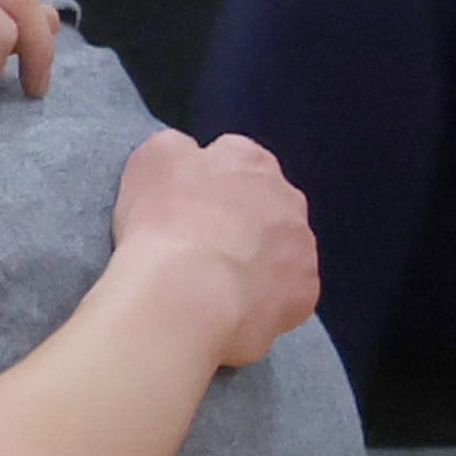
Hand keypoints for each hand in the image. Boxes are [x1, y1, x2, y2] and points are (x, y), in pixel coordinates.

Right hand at [111, 130, 318, 368]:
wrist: (186, 296)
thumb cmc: (164, 226)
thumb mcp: (150, 160)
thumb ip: (176, 149)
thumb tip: (187, 155)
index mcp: (249, 160)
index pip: (234, 158)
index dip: (207, 183)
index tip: (185, 206)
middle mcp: (286, 197)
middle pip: (264, 203)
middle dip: (239, 219)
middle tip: (199, 245)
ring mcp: (301, 246)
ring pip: (280, 248)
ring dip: (255, 258)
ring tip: (214, 282)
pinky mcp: (305, 291)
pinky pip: (286, 291)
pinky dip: (264, 297)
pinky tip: (232, 307)